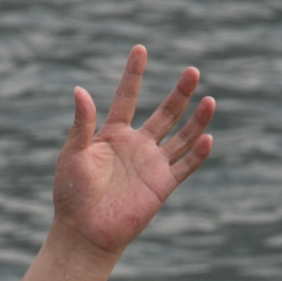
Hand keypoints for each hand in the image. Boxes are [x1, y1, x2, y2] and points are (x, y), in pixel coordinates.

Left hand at [51, 46, 213, 258]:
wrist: (84, 231)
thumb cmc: (71, 193)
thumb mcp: (72, 153)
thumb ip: (81, 123)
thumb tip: (79, 90)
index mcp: (111, 134)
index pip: (126, 97)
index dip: (133, 74)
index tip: (140, 49)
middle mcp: (136, 145)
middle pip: (164, 113)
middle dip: (179, 92)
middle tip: (193, 71)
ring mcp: (151, 164)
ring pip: (181, 136)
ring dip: (196, 119)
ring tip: (210, 100)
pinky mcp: (162, 185)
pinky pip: (184, 166)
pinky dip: (197, 154)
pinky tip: (207, 138)